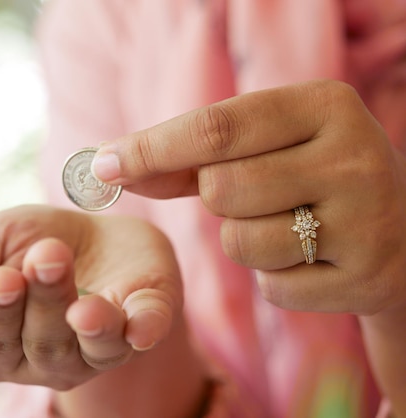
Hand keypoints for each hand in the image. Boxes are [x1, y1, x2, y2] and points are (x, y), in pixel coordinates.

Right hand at [0, 205, 182, 389]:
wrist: (93, 228)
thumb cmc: (31, 243)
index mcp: (3, 342)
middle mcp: (50, 357)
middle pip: (43, 342)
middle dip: (43, 300)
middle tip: (46, 255)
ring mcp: (99, 345)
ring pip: (91, 344)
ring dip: (88, 321)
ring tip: (83, 299)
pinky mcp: (144, 320)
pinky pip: (146, 332)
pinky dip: (144, 329)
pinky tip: (141, 326)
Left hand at [92, 79, 405, 315]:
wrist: (402, 229)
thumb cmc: (312, 176)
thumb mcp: (268, 147)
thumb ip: (191, 157)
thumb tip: (110, 166)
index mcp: (325, 106)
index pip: (215, 128)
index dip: (151, 149)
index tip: (103, 164)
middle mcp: (353, 156)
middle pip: (220, 188)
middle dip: (217, 199)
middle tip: (256, 194)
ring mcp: (366, 220)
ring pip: (240, 242)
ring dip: (245, 241)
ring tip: (289, 226)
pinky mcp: (365, 276)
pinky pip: (271, 288)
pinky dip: (274, 278)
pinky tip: (312, 259)